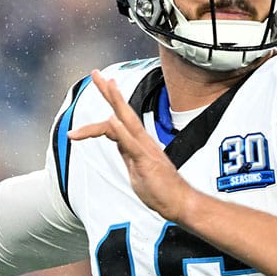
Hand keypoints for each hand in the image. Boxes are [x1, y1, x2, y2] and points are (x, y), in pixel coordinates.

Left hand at [68, 70, 197, 222]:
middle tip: (96, 73)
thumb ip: (126, 152)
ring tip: (106, 84)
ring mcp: (144, 149)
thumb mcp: (136, 167)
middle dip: (108, 91)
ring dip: (116, 101)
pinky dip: (120, 131)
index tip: (102, 83)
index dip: (110, 101)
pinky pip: (131, 144)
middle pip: (123, 111)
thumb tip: (116, 140)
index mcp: (139, 142)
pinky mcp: (146, 161)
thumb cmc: (160, 188)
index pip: (120, 117)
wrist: (180, 202)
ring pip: (127, 121)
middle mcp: (142, 140)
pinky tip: (112, 120)